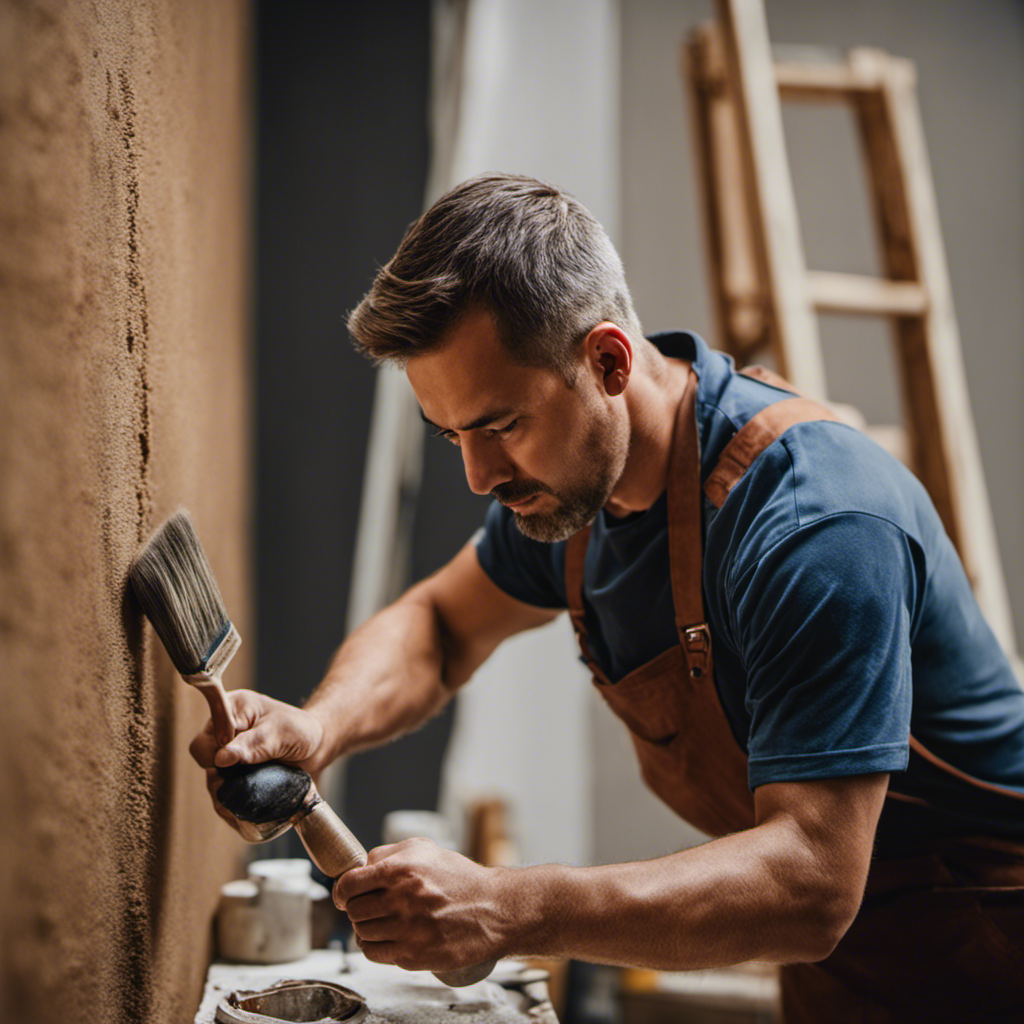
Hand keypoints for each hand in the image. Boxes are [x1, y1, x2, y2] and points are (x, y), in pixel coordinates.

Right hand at [188, 689, 325, 833]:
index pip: (205, 738)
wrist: (315, 747)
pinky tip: (247, 809)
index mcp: (230, 711)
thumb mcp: (281, 732)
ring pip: (213, 783)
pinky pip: (224, 795)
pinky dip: (234, 805)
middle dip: (223, 777)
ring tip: (253, 795)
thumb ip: (253, 744)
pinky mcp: (234, 775)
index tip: (237, 761)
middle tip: (249, 781)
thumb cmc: (300, 730)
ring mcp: (227, 757)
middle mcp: (222, 733)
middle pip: (204, 763)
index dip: (215, 755)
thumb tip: (221, 759)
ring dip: (230, 794)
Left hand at [335, 838, 509, 971]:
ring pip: (361, 933)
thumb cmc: (459, 878)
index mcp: (402, 870)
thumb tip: (359, 867)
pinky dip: (373, 946)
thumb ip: (388, 853)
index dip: (341, 890)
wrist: (493, 909)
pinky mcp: (413, 956)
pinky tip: (385, 937)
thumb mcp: (425, 849)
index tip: (344, 894)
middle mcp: (402, 900)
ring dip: (365, 927)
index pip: (350, 883)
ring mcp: (407, 931)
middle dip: (356, 908)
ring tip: (381, 921)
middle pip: (353, 910)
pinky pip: (374, 954)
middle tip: (369, 906)